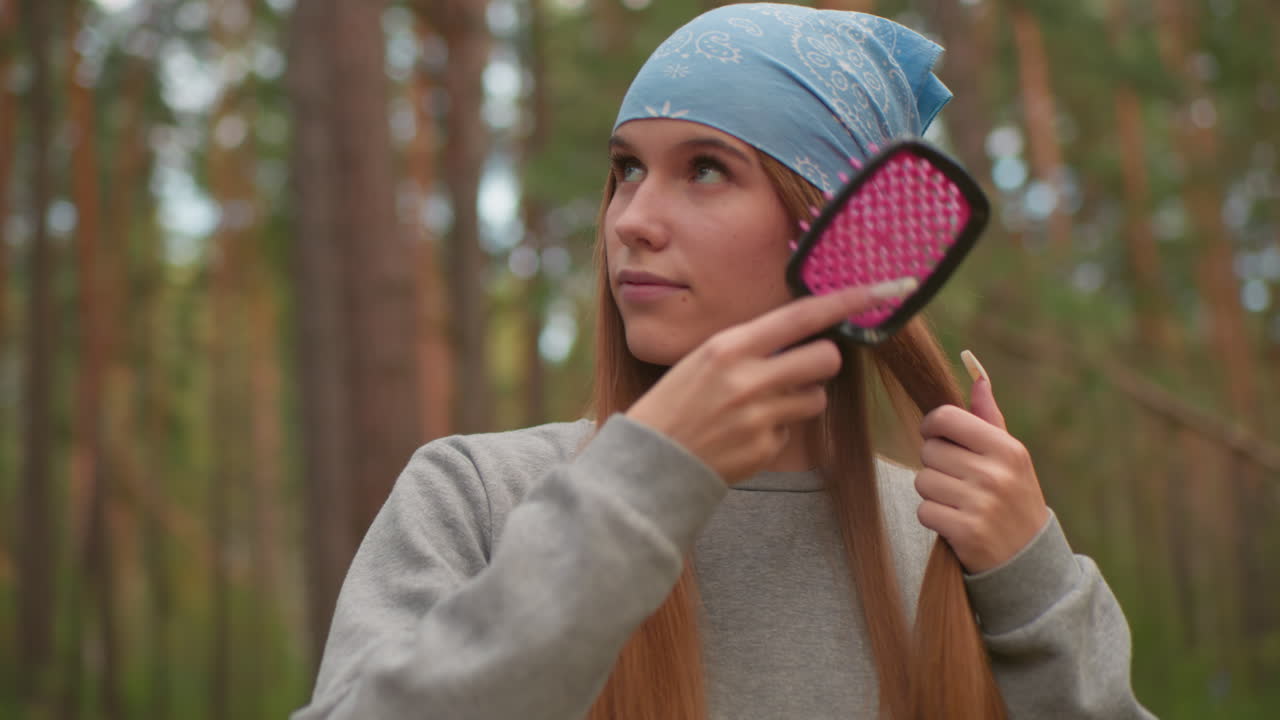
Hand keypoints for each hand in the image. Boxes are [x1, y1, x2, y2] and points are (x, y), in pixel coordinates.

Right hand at [627, 280, 915, 484]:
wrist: (650, 460)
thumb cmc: (677, 401)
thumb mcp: (704, 359)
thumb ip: (752, 345)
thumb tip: (802, 333)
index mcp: (730, 347)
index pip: (802, 316)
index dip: (846, 301)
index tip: (882, 289)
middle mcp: (748, 379)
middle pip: (826, 358)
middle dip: (823, 360)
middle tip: (804, 365)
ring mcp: (760, 417)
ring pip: (816, 397)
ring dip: (801, 396)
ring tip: (763, 403)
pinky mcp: (766, 448)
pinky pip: (792, 429)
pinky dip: (776, 428)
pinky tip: (745, 433)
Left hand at [914, 350, 1049, 573]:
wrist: (1029, 559)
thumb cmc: (1014, 498)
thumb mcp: (1011, 458)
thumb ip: (990, 419)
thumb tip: (977, 378)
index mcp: (1007, 449)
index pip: (946, 417)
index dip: (933, 426)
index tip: (938, 437)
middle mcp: (995, 474)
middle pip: (929, 451)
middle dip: (935, 465)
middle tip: (957, 480)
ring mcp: (981, 504)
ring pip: (922, 481)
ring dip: (933, 493)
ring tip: (958, 502)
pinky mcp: (965, 532)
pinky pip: (923, 510)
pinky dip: (933, 517)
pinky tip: (955, 522)